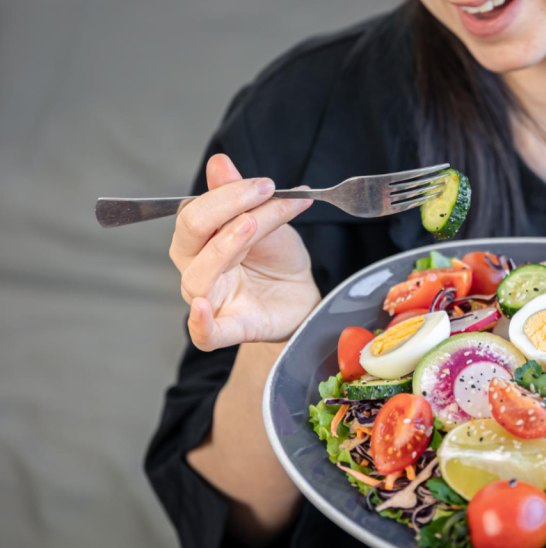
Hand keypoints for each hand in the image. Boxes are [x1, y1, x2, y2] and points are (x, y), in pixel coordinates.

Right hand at [170, 154, 319, 350]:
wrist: (302, 295)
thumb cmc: (278, 259)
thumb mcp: (270, 222)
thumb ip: (244, 197)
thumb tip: (219, 161)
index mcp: (201, 238)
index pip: (197, 210)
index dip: (229, 193)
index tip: (266, 184)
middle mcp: (197, 266)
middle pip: (190, 234)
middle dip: (226, 207)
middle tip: (264, 193)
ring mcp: (211, 298)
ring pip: (198, 276)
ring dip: (224, 247)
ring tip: (250, 226)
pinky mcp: (231, 327)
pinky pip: (205, 334)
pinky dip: (200, 324)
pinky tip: (202, 309)